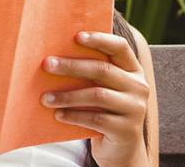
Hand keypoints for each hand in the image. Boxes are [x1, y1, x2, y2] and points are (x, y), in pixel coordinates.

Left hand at [43, 31, 153, 166]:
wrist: (120, 147)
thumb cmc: (102, 111)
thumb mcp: (99, 89)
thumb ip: (87, 75)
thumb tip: (50, 59)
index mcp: (132, 71)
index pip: (120, 48)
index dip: (100, 39)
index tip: (76, 36)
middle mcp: (139, 87)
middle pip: (103, 70)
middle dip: (72, 66)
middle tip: (46, 64)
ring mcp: (135, 108)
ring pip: (98, 95)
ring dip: (68, 95)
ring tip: (45, 98)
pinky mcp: (127, 129)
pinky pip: (96, 119)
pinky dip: (74, 116)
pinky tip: (58, 115)